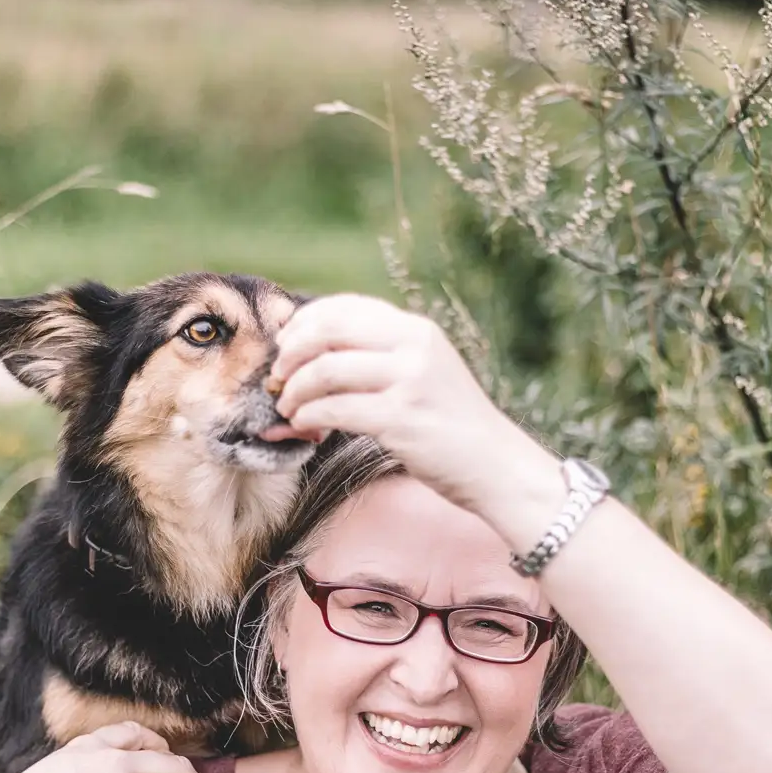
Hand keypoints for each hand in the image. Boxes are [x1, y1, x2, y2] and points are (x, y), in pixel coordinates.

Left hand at [269, 294, 529, 511]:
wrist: (494, 464)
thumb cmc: (451, 424)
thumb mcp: (424, 372)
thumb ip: (381, 355)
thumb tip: (314, 350)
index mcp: (416, 330)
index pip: (346, 307)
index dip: (305, 322)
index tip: (285, 346)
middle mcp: (413, 346)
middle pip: (328, 331)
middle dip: (291, 353)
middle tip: (277, 378)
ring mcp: (408, 381)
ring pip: (325, 370)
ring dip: (294, 391)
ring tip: (288, 409)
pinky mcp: (401, 418)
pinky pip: (335, 409)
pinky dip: (310, 417)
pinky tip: (305, 427)